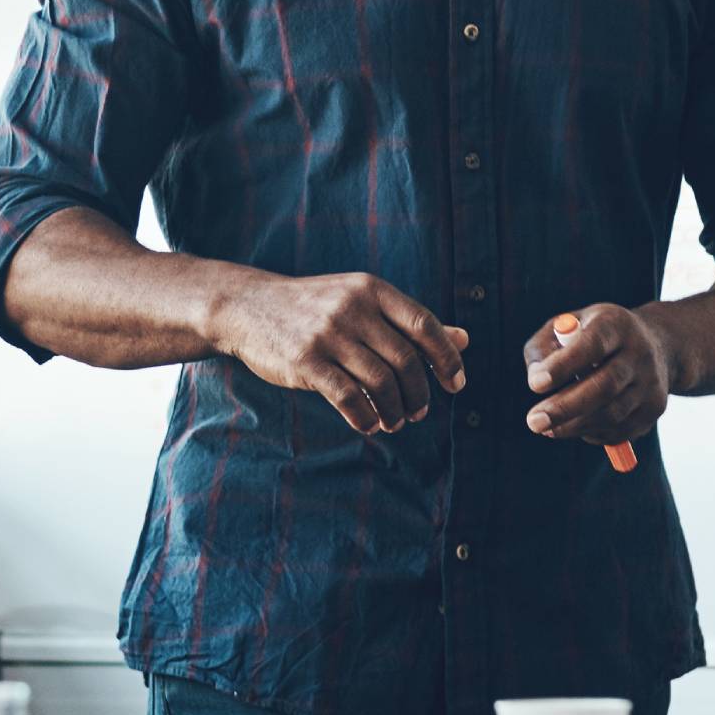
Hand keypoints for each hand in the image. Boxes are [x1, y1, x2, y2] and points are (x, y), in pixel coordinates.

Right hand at [211, 270, 468, 433]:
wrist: (249, 306)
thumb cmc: (316, 307)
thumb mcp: (364, 302)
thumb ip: (411, 322)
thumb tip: (464, 339)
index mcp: (372, 290)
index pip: (424, 326)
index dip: (447, 359)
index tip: (455, 385)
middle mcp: (353, 308)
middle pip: (405, 360)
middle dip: (419, 394)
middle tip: (418, 412)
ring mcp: (328, 334)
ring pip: (380, 383)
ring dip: (394, 411)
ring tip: (394, 422)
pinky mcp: (305, 361)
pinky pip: (348, 398)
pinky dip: (365, 418)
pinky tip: (368, 425)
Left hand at [523, 304, 670, 445]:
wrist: (656, 344)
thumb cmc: (595, 336)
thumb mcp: (566, 326)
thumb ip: (543, 348)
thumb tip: (536, 380)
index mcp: (616, 324)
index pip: (592, 345)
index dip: (563, 366)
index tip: (535, 385)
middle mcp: (639, 352)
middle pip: (604, 386)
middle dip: (565, 408)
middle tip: (533, 422)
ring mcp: (651, 382)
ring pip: (611, 414)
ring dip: (573, 426)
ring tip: (546, 428)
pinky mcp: (655, 408)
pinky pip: (619, 430)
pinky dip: (591, 433)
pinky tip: (575, 426)